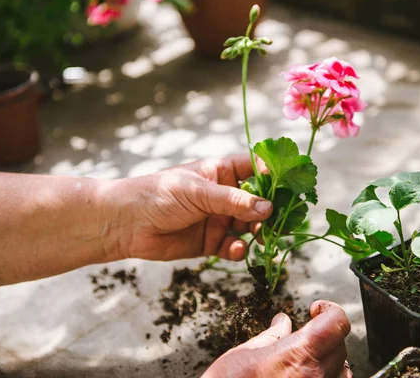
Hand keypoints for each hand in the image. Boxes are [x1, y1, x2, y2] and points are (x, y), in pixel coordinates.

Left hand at [100, 156, 272, 261]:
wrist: (125, 224)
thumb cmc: (158, 194)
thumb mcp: (198, 192)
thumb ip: (234, 201)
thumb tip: (268, 208)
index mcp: (221, 172)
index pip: (256, 169)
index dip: (276, 176)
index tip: (294, 185)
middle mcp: (224, 195)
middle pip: (259, 201)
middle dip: (272, 211)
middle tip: (284, 222)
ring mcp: (218, 219)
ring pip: (250, 226)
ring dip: (259, 233)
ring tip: (262, 239)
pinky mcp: (210, 242)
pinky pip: (233, 247)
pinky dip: (238, 250)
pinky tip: (235, 249)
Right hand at [202, 300, 352, 377]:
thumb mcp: (244, 354)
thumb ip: (271, 336)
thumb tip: (282, 322)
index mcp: (298, 355)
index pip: (336, 323)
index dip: (329, 310)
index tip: (315, 310)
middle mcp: (314, 377)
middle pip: (339, 345)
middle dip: (325, 334)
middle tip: (304, 335)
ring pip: (343, 371)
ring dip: (330, 360)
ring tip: (307, 359)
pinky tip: (307, 376)